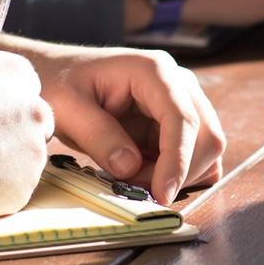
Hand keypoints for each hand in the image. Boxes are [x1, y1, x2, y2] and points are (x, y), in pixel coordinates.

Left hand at [13, 43, 225, 203]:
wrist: (57, 74)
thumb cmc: (59, 83)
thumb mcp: (66, 107)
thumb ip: (98, 135)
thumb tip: (130, 167)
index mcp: (153, 70)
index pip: (182, 118)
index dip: (177, 160)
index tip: (162, 194)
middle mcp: (178, 83)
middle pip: (206, 135)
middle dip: (178, 171)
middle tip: (135, 187)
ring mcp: (182, 102)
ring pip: (206, 148)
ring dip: (178, 175)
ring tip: (134, 177)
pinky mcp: (177, 123)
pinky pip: (196, 155)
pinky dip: (178, 173)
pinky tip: (146, 174)